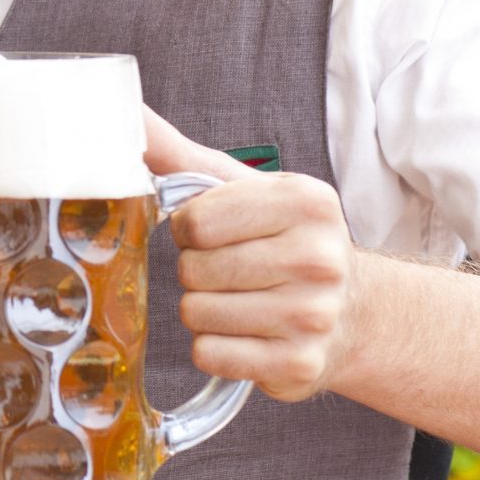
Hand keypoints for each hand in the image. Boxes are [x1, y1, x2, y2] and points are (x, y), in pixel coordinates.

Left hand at [148, 110, 356, 402]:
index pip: (195, 221)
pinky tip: (245, 333)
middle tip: (230, 270)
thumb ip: (181, 157)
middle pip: (193, 269)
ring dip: (203, 309)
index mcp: (307, 203)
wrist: (351, 313)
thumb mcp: (248, 190)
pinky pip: (209, 353)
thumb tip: (128, 114)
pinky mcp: (299, 364)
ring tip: (239, 300)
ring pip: (196, 313)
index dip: (188, 229)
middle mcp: (318, 258)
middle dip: (196, 270)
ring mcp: (312, 316)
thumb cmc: (285, 241)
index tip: (212, 233)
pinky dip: (214, 346)